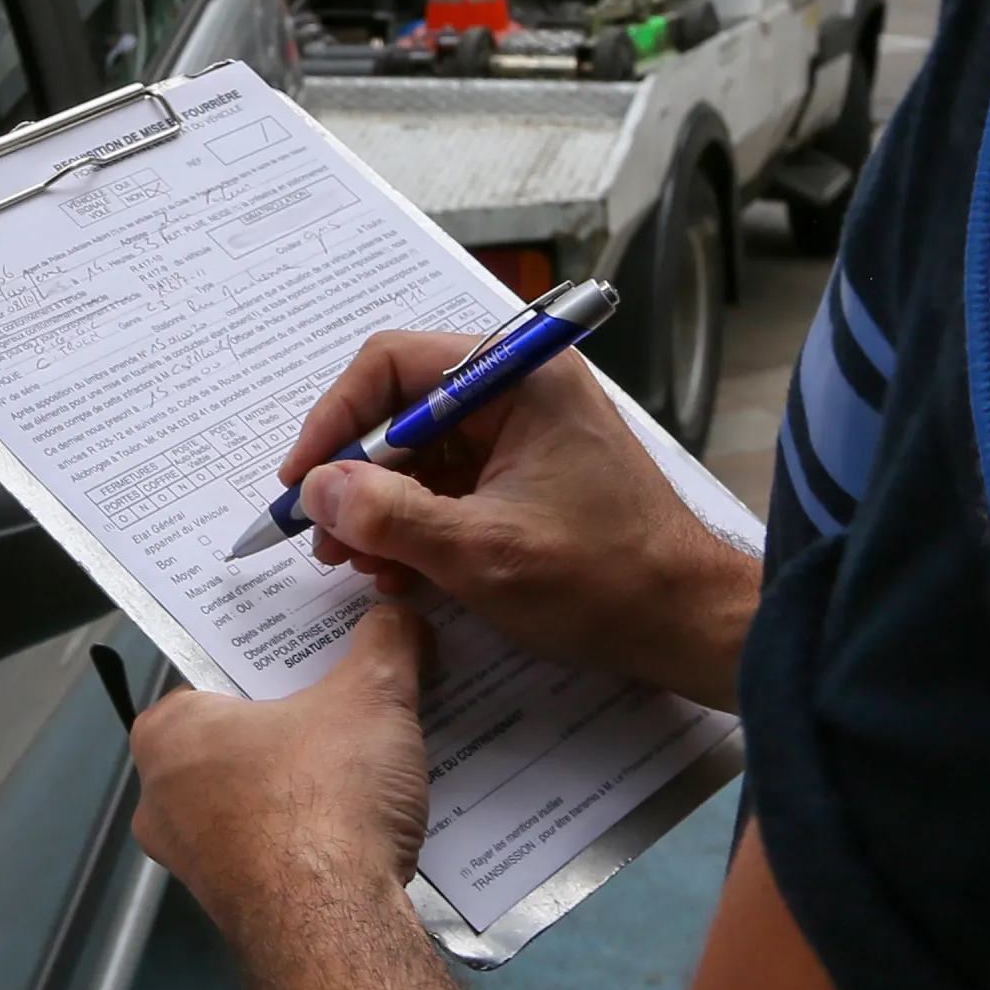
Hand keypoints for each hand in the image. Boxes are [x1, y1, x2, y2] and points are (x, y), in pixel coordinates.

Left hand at [130, 603, 432, 941]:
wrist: (332, 927)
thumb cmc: (326, 797)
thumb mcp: (372, 698)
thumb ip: (385, 645)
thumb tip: (399, 614)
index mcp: (168, 733)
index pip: (216, 682)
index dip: (272, 673)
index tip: (316, 670)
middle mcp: (160, 799)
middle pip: (238, 745)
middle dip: (293, 734)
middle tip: (349, 714)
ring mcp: (190, 863)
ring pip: (255, 805)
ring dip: (305, 793)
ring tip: (368, 772)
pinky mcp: (230, 908)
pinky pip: (273, 857)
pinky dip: (311, 844)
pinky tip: (363, 833)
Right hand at [281, 331, 756, 708]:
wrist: (687, 624)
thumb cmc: (606, 580)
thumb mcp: (479, 551)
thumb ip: (387, 515)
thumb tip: (316, 489)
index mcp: (520, 378)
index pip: (394, 366)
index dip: (335, 421)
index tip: (303, 479)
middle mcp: (521, 391)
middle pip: (403, 411)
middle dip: (355, 476)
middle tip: (322, 534)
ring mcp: (526, 434)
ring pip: (421, 455)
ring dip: (381, 508)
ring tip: (358, 563)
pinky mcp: (528, 476)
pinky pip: (450, 485)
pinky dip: (417, 525)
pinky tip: (399, 572)